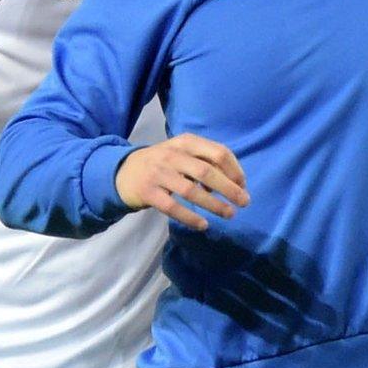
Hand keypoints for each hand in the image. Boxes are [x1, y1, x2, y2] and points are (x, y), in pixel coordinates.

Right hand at [114, 134, 247, 230]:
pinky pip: (173, 207)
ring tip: (229, 214)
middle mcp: (172, 155)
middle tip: (244, 202)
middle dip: (229, 189)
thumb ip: (205, 162)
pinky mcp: (148, 192)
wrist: (123, 172)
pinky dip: (190, 218)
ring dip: (214, 204)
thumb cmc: (162, 163)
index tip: (243, 185)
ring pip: (191, 191)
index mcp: (186, 142)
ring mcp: (159, 173)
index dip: (234, 170)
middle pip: (207, 172)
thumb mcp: (182, 153)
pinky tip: (203, 225)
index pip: (218, 152)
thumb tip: (232, 184)